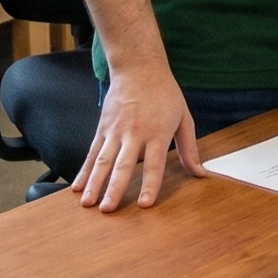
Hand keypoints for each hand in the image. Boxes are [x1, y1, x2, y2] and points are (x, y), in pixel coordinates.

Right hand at [73, 62, 202, 210]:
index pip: (154, 164)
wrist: (139, 67)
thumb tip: (200, 173)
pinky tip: (77, 186)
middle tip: (108, 210)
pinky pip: (92, 152)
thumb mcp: (184, 118)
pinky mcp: (102, 128)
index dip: (150, 184)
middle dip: (114, 189)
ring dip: (94, 183)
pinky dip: (83, 170)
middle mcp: (134, 133)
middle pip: (123, 165)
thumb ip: (189, 148)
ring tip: (87, 203)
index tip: (144, 204)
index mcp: (157, 132)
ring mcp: (115, 131)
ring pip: (103, 161)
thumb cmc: (164, 93)